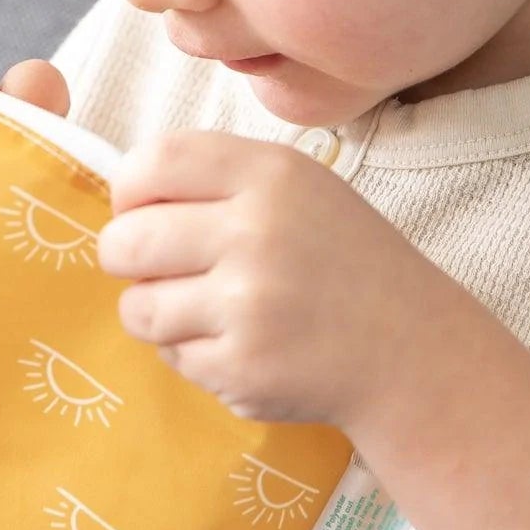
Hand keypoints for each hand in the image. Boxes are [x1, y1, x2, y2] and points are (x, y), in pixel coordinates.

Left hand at [97, 128, 475, 427]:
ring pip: (137, 308)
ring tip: (203, 310)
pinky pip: (171, 357)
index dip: (128, 190)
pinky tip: (238, 344)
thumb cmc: (339, 258)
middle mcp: (255, 232)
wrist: (407, 346)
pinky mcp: (242, 367)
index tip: (141, 211)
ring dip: (156, 313)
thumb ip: (217, 179)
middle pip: (124, 241)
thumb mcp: (296, 187)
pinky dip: (192, 355)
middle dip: (124, 258)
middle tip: (154, 268)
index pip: (152, 162)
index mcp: (268, 174)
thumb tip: (122, 199)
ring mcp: (247, 305)